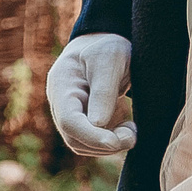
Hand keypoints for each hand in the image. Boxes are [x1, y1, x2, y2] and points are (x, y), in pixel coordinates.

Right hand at [48, 33, 135, 155]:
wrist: (107, 44)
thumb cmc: (108, 47)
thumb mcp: (110, 59)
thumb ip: (104, 91)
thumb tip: (98, 124)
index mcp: (62, 84)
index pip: (69, 120)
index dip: (90, 135)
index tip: (114, 142)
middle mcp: (61, 103)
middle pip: (74, 137)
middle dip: (103, 143)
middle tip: (131, 135)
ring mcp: (70, 114)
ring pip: (83, 145)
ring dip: (108, 146)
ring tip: (130, 131)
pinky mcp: (84, 122)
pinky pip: (92, 143)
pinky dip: (110, 143)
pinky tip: (126, 129)